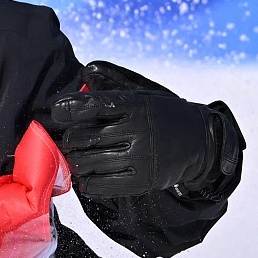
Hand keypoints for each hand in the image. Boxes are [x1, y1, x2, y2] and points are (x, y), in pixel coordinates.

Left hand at [43, 67, 215, 198]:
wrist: (199, 143)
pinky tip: (90, 175)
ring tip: (80, 156)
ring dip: (76, 160)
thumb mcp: (142, 93)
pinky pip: (99, 186)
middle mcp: (137, 131)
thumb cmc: (163, 116)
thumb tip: (85, 72)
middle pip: (82, 137)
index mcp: (136, 105)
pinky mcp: (141, 182)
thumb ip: (113, 82)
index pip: (92, 105)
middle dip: (69, 139)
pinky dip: (87, 181)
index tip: (57, 111)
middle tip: (71, 140)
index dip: (68, 108)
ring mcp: (139, 159)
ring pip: (86, 163)